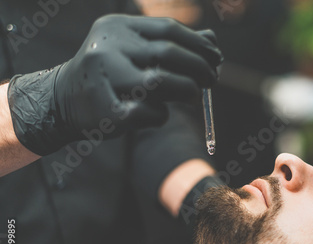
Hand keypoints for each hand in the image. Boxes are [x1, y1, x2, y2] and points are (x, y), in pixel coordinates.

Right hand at [7, 15, 222, 155]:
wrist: (63, 101)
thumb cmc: (111, 74)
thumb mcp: (135, 50)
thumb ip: (171, 44)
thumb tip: (212, 40)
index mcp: (118, 27)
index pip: (169, 29)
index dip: (199, 44)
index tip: (217, 58)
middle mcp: (108, 47)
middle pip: (167, 53)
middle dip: (199, 68)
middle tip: (211, 80)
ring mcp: (104, 78)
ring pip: (159, 82)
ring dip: (185, 90)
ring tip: (192, 95)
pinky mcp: (105, 110)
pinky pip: (147, 112)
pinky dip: (161, 114)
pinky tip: (159, 113)